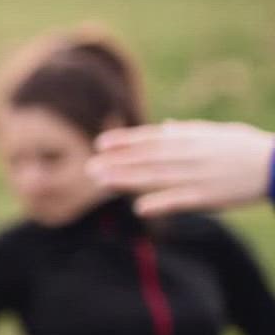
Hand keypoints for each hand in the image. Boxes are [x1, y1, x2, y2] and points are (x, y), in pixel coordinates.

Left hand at [89, 121, 274, 216]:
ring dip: (127, 180)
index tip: (100, 143)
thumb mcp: (216, 133)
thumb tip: (168, 126)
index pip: (151, 138)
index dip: (125, 141)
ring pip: (156, 177)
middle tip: (89, 167)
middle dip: (117, 162)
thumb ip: (188, 131)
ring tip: (101, 182)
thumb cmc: (245, 148)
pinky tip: (139, 208)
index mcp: (192, 138)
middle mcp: (190, 154)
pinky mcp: (209, 196)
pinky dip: (160, 203)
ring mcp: (198, 175)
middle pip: (146, 158)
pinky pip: (180, 200)